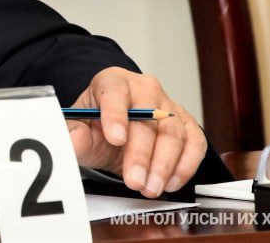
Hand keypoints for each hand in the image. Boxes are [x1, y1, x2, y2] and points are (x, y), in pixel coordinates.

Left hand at [68, 66, 206, 197]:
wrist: (118, 131)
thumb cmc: (99, 126)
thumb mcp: (80, 129)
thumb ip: (74, 135)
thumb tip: (75, 140)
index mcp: (112, 81)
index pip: (114, 91)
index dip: (115, 115)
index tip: (115, 139)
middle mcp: (144, 88)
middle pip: (149, 117)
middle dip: (141, 153)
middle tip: (134, 181)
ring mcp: (169, 105)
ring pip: (174, 132)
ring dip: (164, 165)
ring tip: (150, 188)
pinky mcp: (188, 124)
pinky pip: (195, 144)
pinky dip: (185, 166)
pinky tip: (170, 182)